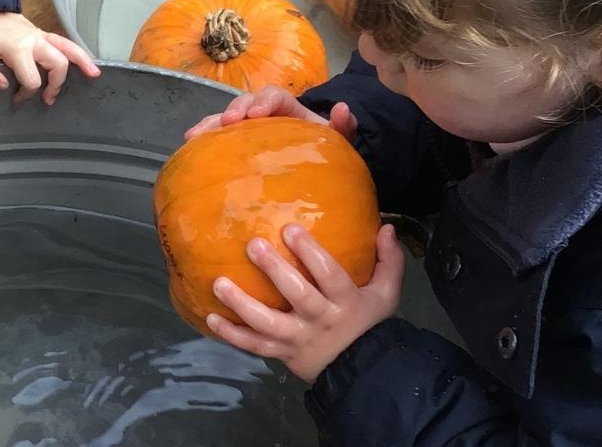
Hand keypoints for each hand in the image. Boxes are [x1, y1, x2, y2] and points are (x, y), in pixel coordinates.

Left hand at [0, 13, 101, 104]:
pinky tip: (89, 64)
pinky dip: (79, 53)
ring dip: (82, 63)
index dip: (26, 94)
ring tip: (94, 76)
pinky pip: (65, 43)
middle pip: (58, 64)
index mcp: (17, 47)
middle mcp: (34, 40)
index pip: (32, 79)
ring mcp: (41, 36)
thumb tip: (5, 86)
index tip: (17, 99)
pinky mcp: (43, 34)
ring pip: (68, 49)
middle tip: (47, 99)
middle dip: (55, 85)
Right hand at [185, 86, 356, 140]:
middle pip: (246, 102)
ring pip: (225, 119)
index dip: (264, 101)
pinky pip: (218, 139)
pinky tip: (189, 149)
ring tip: (194, 136)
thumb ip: (344, 125)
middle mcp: (264, 113)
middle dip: (235, 109)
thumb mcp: (339, 139)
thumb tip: (343, 109)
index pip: (275, 95)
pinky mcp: (237, 145)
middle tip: (228, 122)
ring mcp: (248, 129)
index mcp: (288, 108)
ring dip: (210, 124)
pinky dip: (204, 142)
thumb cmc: (324, 148)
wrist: (317, 164)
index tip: (257, 114)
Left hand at [207, 224, 403, 382]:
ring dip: (241, 304)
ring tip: (219, 283)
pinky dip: (232, 334)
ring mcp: (298, 339)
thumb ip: (389, 260)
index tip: (289, 229)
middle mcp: (320, 319)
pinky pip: (254, 346)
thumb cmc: (370, 325)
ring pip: (268, 323)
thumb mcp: (387, 294)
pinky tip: (211, 317)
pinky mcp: (282, 354)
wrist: (362, 373)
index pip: (329, 274)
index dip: (310, 251)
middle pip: (296, 294)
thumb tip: (388, 227)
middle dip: (274, 269)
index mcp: (346, 301)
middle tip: (253, 245)